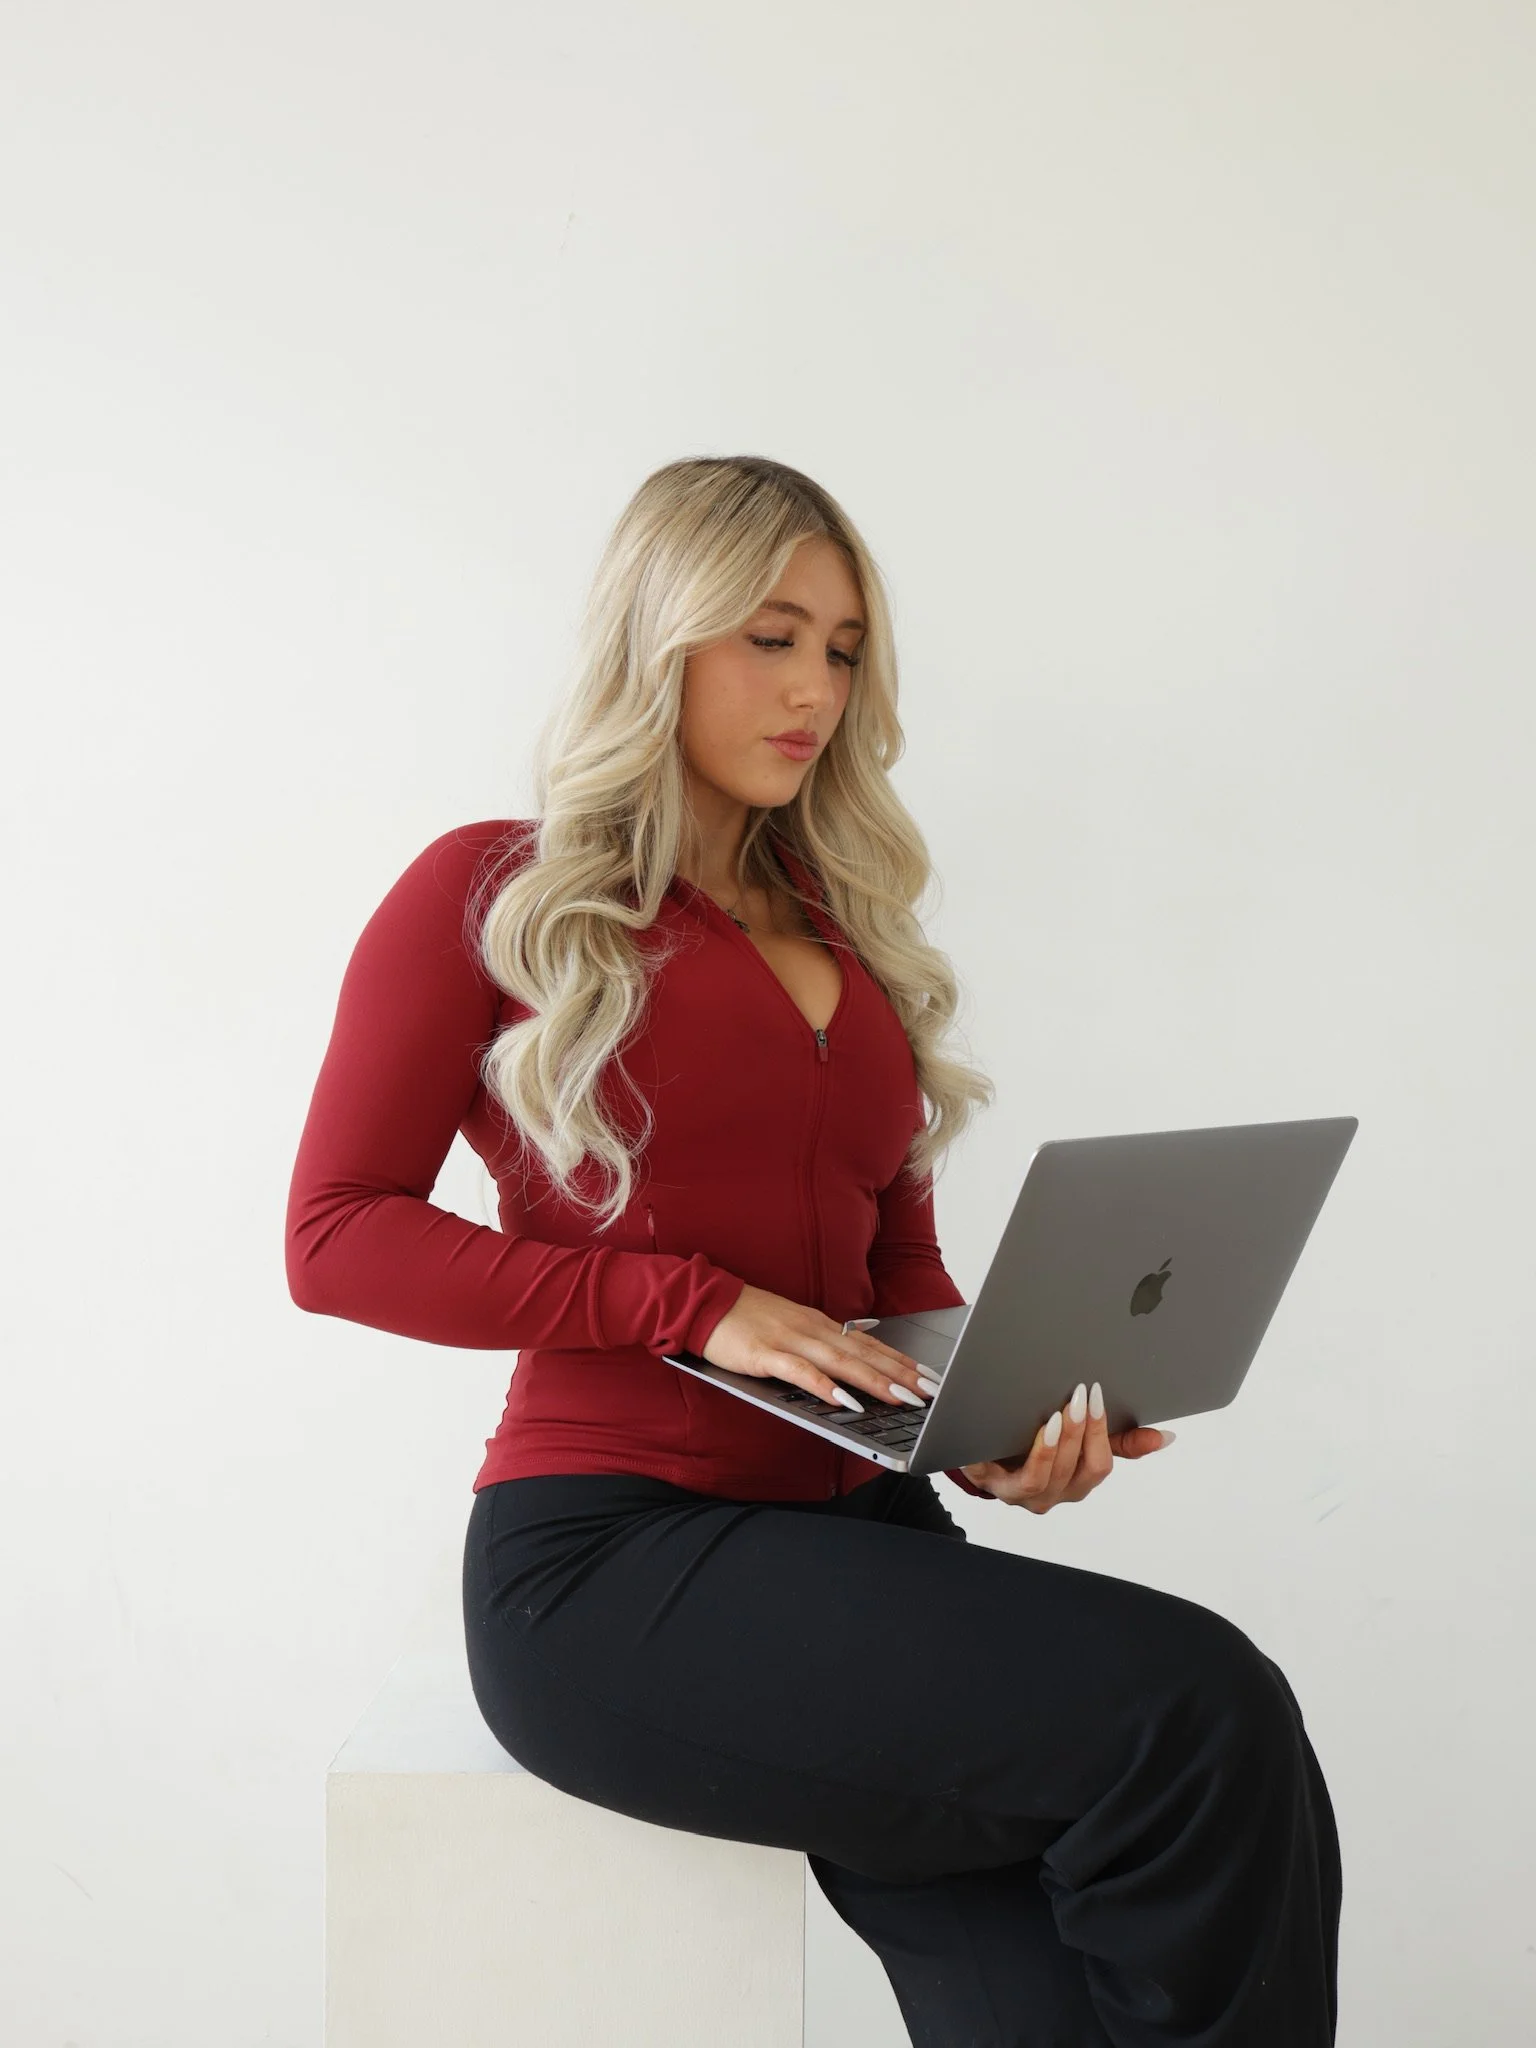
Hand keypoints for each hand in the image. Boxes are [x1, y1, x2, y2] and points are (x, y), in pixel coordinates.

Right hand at [701, 1284, 936, 1411]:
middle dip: (900, 1375)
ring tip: (901, 1398)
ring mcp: (789, 1339)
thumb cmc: (746, 1320)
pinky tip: (842, 1400)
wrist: (704, 1301)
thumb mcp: (790, 1328)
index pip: (869, 1344)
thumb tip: (849, 1367)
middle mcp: (812, 1329)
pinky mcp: (765, 1353)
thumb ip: (818, 1346)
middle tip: (930, 1393)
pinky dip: (823, 1386)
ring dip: (873, 1381)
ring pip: (840, 1362)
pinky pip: (799, 1372)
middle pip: (864, 1354)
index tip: (929, 1378)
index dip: (901, 1362)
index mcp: (820, 1325)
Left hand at [959, 1380, 1173, 1511]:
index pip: (1102, 1466)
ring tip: (1066, 1409)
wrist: (973, 1442)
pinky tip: (1044, 1428)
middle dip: (1087, 1431)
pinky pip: (1024, 1479)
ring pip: (1055, 1476)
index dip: (1105, 1433)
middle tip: (1085, 1394)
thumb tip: (1165, 1438)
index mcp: (1075, 1481)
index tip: (1101, 1395)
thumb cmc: (1028, 1438)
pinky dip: (1040, 1453)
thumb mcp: (1074, 1437)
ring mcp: (1024, 1494)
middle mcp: (1053, 1493)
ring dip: (1065, 1441)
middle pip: (1082, 1471)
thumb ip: (1118, 1439)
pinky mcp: (995, 1485)